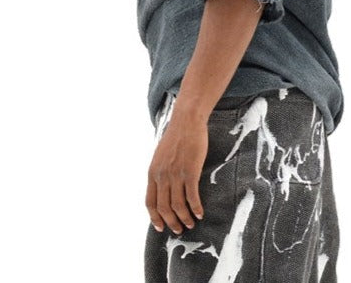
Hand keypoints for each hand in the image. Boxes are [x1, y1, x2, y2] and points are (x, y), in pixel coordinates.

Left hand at [145, 102, 207, 233]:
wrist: (186, 121)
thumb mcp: (161, 155)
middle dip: (171, 222)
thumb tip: (163, 188)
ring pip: (178, 205)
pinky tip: (200, 213)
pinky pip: (192, 197)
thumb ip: (160, 172)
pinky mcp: (190, 171)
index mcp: (152, 172)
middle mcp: (162, 176)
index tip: (161, 227)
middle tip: (179, 229)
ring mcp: (176, 174)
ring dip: (185, 218)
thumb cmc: (176, 136)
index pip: (150, 203)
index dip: (155, 218)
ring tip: (191, 223)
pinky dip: (196, 208)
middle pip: (164, 208)